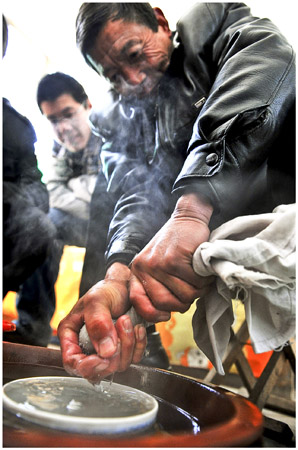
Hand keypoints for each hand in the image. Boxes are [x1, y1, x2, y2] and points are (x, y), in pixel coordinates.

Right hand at [57, 263, 146, 382]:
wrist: (127, 286)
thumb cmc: (107, 290)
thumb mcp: (97, 300)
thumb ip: (98, 324)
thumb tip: (106, 352)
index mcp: (71, 335)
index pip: (72, 363)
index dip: (87, 366)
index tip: (104, 358)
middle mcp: (86, 346)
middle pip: (97, 370)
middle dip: (113, 353)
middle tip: (121, 326)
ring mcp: (106, 350)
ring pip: (118, 365)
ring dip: (128, 343)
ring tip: (126, 320)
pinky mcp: (123, 350)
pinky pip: (134, 359)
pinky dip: (138, 344)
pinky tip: (137, 327)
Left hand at [129, 193, 213, 321]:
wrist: (188, 219)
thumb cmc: (176, 246)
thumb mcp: (158, 264)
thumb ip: (156, 286)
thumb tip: (162, 315)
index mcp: (137, 271)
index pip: (137, 302)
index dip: (153, 314)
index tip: (166, 315)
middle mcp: (144, 267)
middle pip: (165, 304)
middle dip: (183, 302)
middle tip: (189, 288)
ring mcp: (159, 263)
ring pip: (185, 295)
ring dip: (197, 289)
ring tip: (196, 276)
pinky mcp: (175, 259)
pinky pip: (196, 283)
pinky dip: (204, 279)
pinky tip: (201, 268)